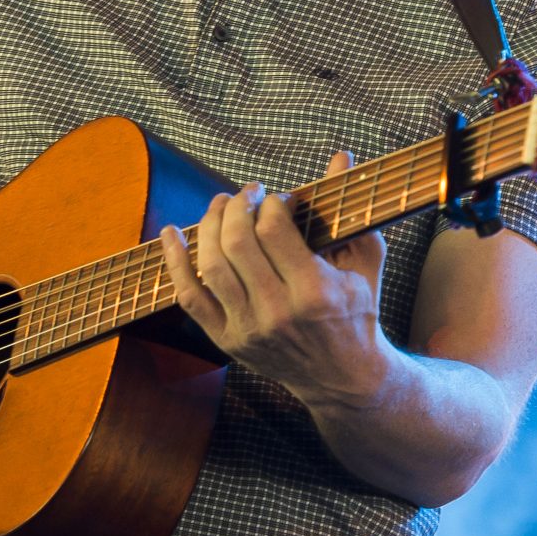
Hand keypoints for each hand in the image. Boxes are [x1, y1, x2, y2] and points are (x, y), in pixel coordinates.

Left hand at [160, 152, 388, 406]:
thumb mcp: (365, 262)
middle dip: (238, 205)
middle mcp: (278, 312)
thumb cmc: (359, 314)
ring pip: (211, 265)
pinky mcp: (227, 341)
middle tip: (248, 194)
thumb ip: (350, 209)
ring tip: (220, 204)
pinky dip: (175, 263)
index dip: (273, 202)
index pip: (274, 229)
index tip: (282, 199)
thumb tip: (342, 156)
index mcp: (315, 291)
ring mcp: (248, 329)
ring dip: (208, 225)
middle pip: (237, 242)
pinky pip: (190, 298)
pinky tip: (171, 234)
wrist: (344, 379)